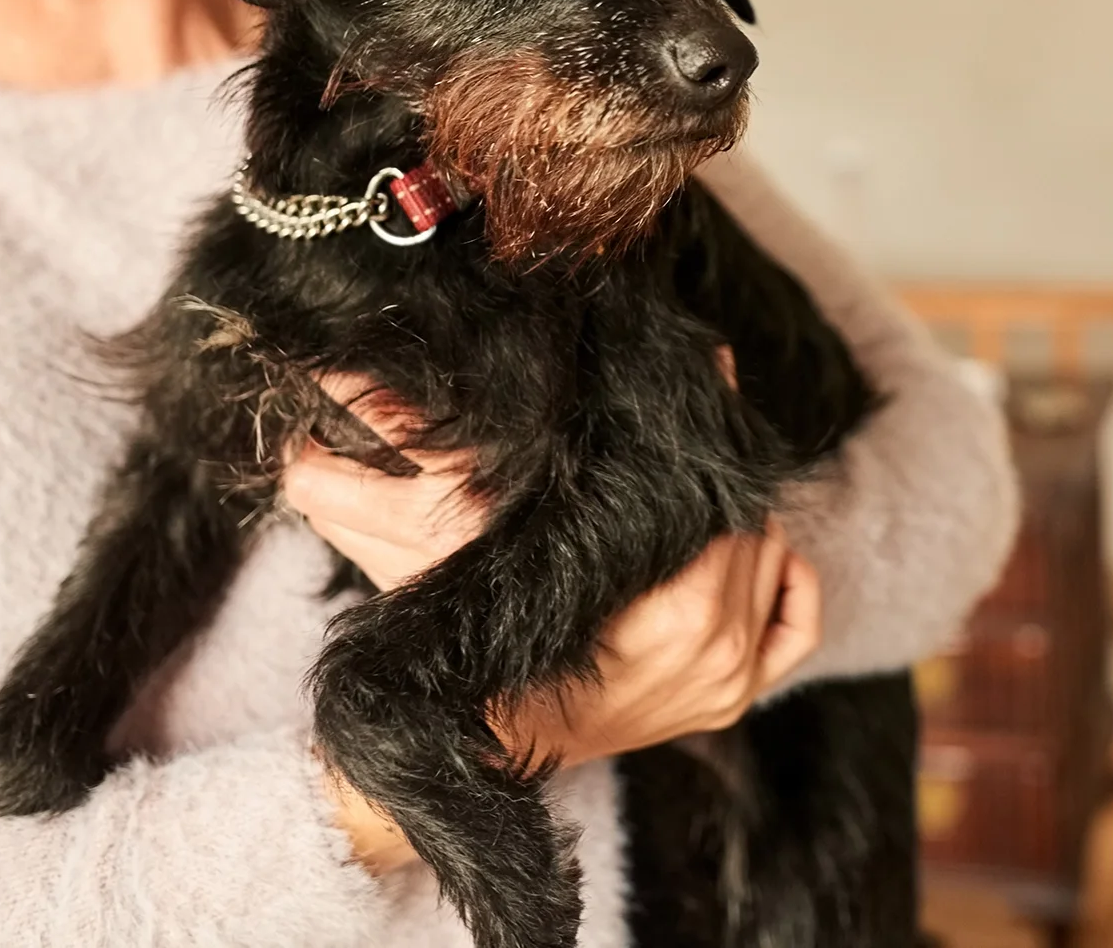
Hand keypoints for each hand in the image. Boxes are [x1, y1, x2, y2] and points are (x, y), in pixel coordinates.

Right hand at [291, 351, 814, 877]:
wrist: (475, 750)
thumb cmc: (460, 646)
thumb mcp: (428, 554)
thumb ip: (376, 483)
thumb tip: (315, 409)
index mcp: (662, 609)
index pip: (706, 490)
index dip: (697, 420)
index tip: (699, 361)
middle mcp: (708, 646)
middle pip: (744, 514)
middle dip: (712, 462)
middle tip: (696, 405)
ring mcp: (727, 677)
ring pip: (769, 552)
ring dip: (740, 513)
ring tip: (697, 474)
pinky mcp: (736, 697)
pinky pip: (797, 619)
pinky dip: (786, 577)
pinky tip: (758, 546)